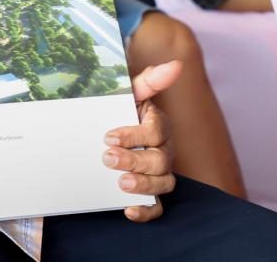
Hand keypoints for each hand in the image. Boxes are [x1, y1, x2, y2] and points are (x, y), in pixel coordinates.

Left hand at [102, 61, 182, 222]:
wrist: (100, 136)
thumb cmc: (119, 113)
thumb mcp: (127, 95)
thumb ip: (148, 81)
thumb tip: (176, 65)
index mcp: (157, 126)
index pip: (156, 131)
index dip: (134, 135)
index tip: (108, 137)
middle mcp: (163, 150)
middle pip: (160, 160)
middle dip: (134, 160)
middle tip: (107, 158)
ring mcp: (159, 173)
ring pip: (163, 184)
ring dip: (143, 185)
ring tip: (120, 183)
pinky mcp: (150, 194)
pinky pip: (157, 208)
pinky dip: (145, 212)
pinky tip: (128, 209)